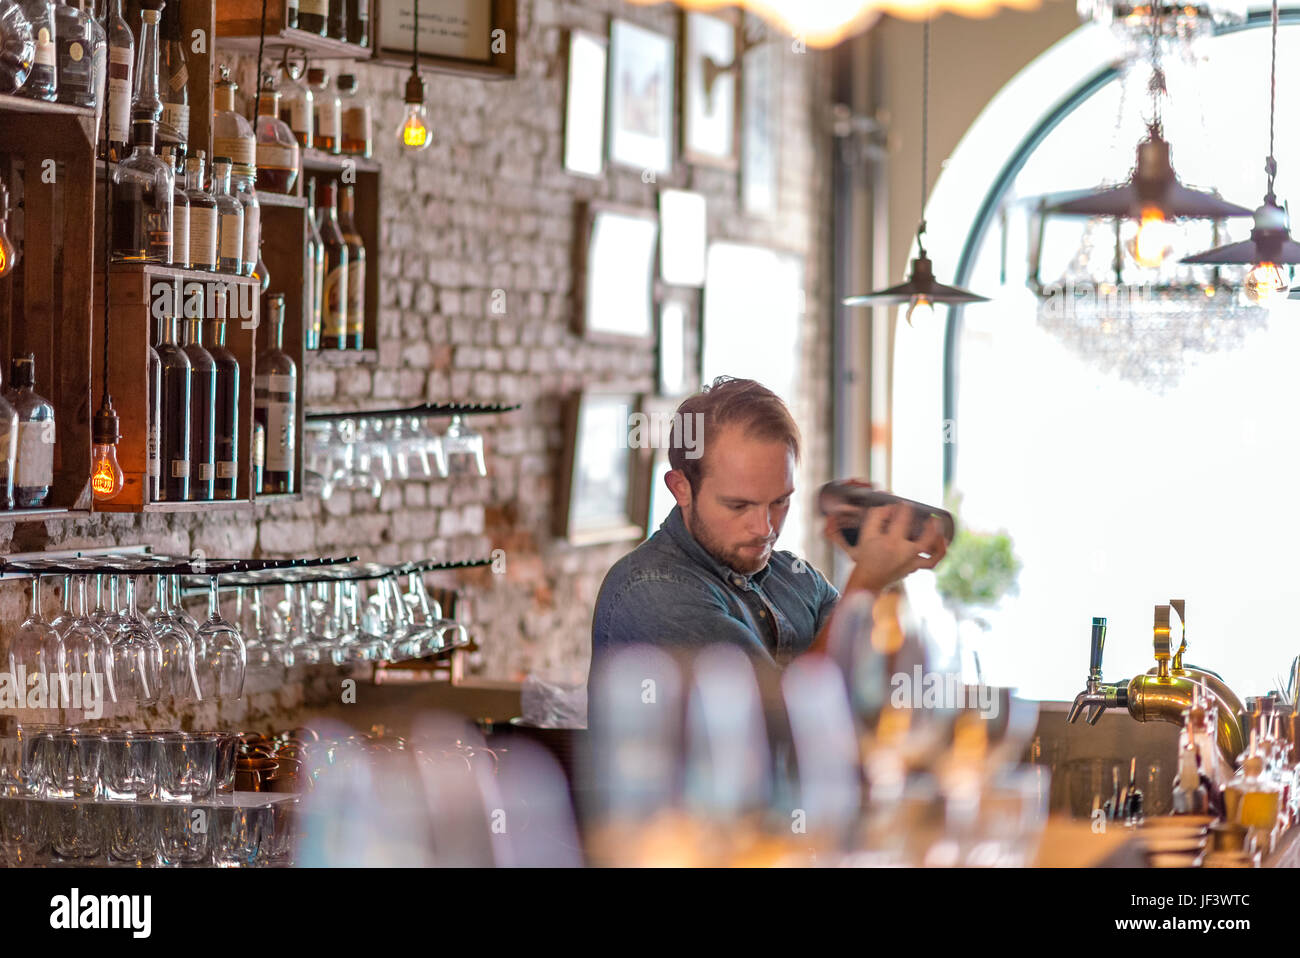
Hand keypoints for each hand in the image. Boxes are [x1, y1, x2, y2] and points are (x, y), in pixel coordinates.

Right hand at [826, 501, 948, 593]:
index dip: (904, 508)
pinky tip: (939, 544)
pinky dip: (937, 554)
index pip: (903, 519)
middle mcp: (905, 553)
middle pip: (927, 537)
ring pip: (934, 554)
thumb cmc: (866, 556)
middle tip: (930, 516)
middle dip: (932, 524)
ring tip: (940, 529)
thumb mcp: (866, 534)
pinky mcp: (914, 568)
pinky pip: (930, 562)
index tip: (902, 503)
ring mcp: (912, 563)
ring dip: (940, 541)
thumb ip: (876, 517)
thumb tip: (889, 507)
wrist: (868, 580)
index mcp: (892, 542)